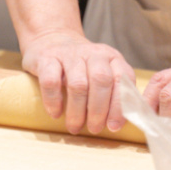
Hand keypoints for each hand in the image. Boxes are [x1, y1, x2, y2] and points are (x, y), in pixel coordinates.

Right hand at [21, 31, 135, 135]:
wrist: (52, 40)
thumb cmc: (82, 67)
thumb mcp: (103, 73)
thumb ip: (114, 92)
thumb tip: (117, 125)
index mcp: (112, 57)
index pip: (123, 79)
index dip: (120, 105)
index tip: (113, 126)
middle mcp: (94, 53)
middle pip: (101, 81)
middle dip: (99, 110)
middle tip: (94, 129)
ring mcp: (70, 54)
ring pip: (78, 84)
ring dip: (77, 111)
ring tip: (75, 127)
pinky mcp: (47, 58)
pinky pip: (51, 81)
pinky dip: (54, 101)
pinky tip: (55, 114)